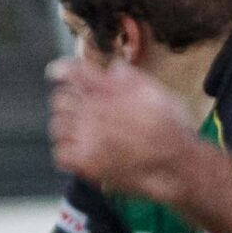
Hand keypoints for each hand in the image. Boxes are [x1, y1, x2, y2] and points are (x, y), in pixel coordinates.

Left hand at [47, 56, 201, 202]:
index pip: (74, 72)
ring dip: (66, 126)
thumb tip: (112, 69)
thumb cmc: (171, 127)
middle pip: (60, 99)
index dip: (63, 70)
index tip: (56, 72)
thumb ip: (130, 78)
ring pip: (57, 126)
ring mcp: (87, 137)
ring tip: (79, 131)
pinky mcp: (86, 163)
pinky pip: (60, 153)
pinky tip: (79, 150)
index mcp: (109, 90)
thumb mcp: (156, 90)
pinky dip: (66, 151)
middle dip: (67, 101)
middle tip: (78, 108)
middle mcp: (94, 110)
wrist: (176, 163)